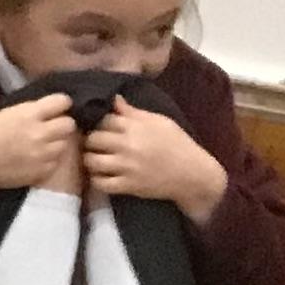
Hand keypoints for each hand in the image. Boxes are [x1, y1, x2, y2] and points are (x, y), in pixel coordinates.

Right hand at [0, 94, 78, 192]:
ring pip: (64, 144)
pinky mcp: (41, 171)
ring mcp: (42, 154)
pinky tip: (34, 159)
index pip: (62, 101)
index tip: (56, 109)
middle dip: (61, 125)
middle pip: (69, 124)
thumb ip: (31, 110)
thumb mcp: (6, 113)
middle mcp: (39, 133)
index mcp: (28, 114)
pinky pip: (55, 162)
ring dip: (55, 144)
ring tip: (40, 146)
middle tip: (50, 129)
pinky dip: (47, 161)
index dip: (60, 105)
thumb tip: (53, 108)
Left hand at [85, 99, 229, 223]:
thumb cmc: (177, 144)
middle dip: (92, 141)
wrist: (194, 174)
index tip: (101, 128)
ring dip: (90, 160)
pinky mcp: (128, 186)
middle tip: (96, 144)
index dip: (99, 123)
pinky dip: (97, 180)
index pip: (103, 119)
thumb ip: (133, 112)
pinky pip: (99, 183)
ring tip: (97, 159)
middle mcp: (129, 145)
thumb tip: (113, 98)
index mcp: (136, 127)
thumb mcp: (159, 121)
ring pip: (91, 161)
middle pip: (92, 139)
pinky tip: (103, 175)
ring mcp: (127, 167)